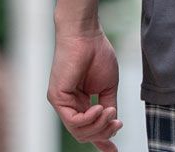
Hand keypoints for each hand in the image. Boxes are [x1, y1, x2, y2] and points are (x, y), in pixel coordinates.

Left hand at [47, 22, 123, 149]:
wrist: (86, 33)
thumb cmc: (97, 53)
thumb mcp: (108, 85)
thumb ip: (108, 105)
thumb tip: (113, 124)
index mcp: (80, 102)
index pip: (88, 128)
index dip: (102, 141)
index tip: (114, 151)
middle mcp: (68, 105)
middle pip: (85, 134)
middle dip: (104, 132)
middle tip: (118, 123)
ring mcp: (61, 102)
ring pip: (79, 131)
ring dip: (99, 126)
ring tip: (110, 112)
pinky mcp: (57, 97)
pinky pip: (73, 121)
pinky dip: (89, 119)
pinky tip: (99, 108)